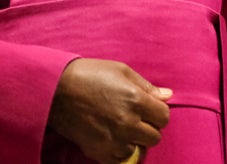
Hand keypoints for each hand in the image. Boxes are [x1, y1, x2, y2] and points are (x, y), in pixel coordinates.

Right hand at [48, 58, 171, 163]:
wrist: (59, 90)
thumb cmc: (91, 74)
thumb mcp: (122, 71)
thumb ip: (147, 86)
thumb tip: (167, 96)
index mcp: (136, 100)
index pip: (164, 117)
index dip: (157, 111)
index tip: (148, 107)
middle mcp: (128, 123)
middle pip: (154, 136)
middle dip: (148, 126)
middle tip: (135, 116)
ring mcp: (114, 140)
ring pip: (139, 149)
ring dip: (134, 139)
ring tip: (121, 125)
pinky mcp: (100, 152)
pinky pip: (121, 159)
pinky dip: (120, 150)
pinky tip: (112, 136)